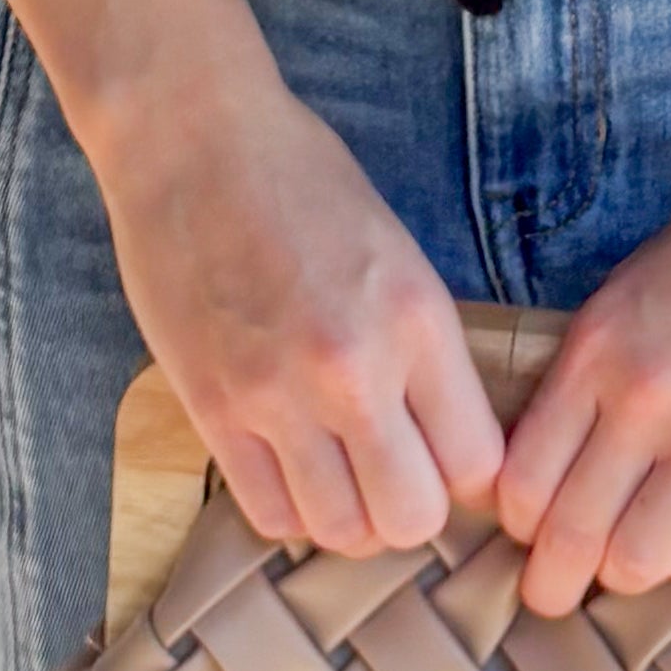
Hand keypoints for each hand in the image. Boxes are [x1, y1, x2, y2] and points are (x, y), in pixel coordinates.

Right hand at [88, 55, 504, 559]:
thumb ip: (424, 350)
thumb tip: (446, 442)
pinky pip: (269, 513)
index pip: (477, 463)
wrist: (192, 140)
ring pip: (340, 531)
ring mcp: (277, 397)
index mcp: (417, 319)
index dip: (465, 471)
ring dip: (349, 515)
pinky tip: (290, 464)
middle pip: (413, 517)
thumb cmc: (301, 181)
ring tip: (339, 470)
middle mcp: (354, 369)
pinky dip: (289, 505)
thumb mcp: (399, 254)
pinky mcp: (212, 410)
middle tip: (393, 471)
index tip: (444, 453)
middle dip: (410, 508)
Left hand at [492, 188, 670, 617]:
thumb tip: (543, 472)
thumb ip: (581, 384)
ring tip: (631, 562)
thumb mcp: (621, 304)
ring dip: (627, 573)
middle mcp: (644, 400)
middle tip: (552, 595)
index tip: (528, 532)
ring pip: (639, 560)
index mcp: (593, 355)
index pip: (522, 480)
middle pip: (571, 535)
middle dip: (551, 583)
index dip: (517, 525)